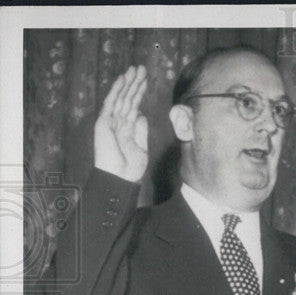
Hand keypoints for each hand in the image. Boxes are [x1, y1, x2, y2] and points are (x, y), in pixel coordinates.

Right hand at [94, 65, 148, 181]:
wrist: (119, 178)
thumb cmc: (130, 168)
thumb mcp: (141, 147)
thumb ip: (140, 130)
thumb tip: (140, 114)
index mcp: (127, 128)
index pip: (134, 105)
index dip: (139, 92)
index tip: (145, 80)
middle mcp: (118, 122)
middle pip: (127, 98)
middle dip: (134, 83)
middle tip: (141, 68)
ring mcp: (110, 121)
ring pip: (120, 98)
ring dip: (128, 83)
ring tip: (135, 69)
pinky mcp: (104, 122)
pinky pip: (111, 103)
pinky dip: (117, 91)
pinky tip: (123, 80)